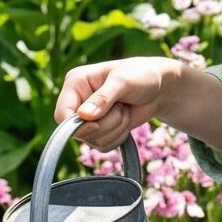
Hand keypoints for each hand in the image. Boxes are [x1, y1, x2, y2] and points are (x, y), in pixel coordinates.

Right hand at [55, 55, 178, 151]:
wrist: (159, 88)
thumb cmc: (141, 75)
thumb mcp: (123, 82)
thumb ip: (103, 98)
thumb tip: (84, 116)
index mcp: (75, 83)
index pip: (62, 114)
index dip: (77, 126)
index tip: (97, 124)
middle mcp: (77, 101)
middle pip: (78, 132)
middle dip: (106, 124)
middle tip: (121, 106)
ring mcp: (88, 118)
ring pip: (94, 140)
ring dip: (116, 129)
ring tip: (124, 109)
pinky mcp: (100, 131)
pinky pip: (103, 146)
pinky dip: (119, 136)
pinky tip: (125, 119)